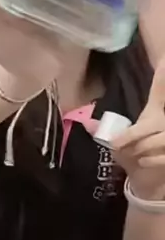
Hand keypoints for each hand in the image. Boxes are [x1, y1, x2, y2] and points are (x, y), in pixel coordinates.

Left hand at [113, 56, 164, 200]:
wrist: (151, 180)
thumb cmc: (136, 154)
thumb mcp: (121, 140)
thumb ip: (102, 129)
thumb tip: (84, 120)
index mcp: (154, 113)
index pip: (159, 90)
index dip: (161, 77)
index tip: (164, 59)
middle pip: (148, 128)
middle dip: (131, 139)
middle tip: (120, 146)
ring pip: (153, 143)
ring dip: (138, 152)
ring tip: (134, 156)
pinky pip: (161, 157)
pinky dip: (148, 161)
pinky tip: (144, 162)